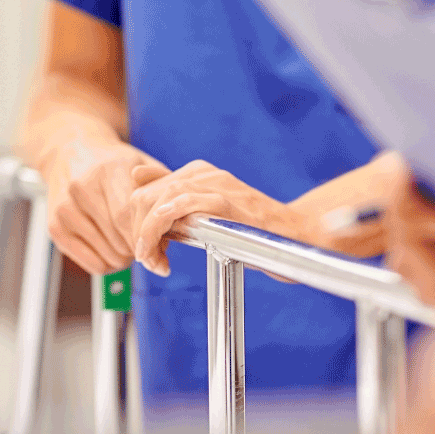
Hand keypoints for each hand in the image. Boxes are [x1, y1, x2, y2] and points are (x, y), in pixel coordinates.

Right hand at [42, 136, 168, 274]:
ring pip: (109, 255)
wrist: (70, 150)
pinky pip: (93, 264)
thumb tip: (180, 224)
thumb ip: (162, 191)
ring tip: (129, 243)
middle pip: (120, 238)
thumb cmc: (110, 162)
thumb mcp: (141, 164)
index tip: (161, 248)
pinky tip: (113, 249)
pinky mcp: (55, 228)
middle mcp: (82, 188)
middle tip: (149, 246)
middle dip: (141, 249)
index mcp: (108, 169)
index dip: (148, 237)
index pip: (129, 216)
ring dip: (127, 257)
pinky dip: (109, 264)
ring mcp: (65, 209)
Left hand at [126, 160, 308, 276]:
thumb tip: (139, 177)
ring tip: (152, 260)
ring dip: (146, 234)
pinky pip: (178, 206)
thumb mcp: (210, 214)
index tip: (149, 251)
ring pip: (157, 201)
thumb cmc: (254, 230)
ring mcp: (214, 185)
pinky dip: (160, 229)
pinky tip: (163, 251)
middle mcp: (203, 173)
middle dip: (138, 231)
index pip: (146, 190)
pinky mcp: (223, 201)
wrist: (296, 235)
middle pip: (145, 196)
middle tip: (149, 260)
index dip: (139, 223)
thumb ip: (177, 201)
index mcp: (198, 173)